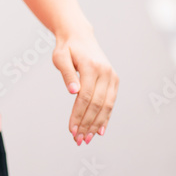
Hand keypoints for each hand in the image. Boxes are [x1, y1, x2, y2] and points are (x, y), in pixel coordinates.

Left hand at [51, 28, 118, 144]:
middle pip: (97, 104)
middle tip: (78, 139)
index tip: (71, 130)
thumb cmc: (67, 48)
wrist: (80, 36)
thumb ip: (67, 74)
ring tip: (87, 138)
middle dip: (87, 124)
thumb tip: (73, 92)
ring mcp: (112, 76)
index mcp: (92, 67)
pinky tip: (99, 130)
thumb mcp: (60, 57)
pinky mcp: (114, 80)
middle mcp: (106, 72)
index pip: (85, 97)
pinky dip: (106, 117)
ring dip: (96, 124)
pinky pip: (111, 102)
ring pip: (106, 106)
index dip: (78, 115)